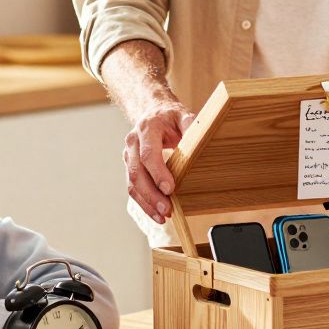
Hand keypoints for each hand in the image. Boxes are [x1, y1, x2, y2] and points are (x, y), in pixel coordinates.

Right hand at [123, 100, 195, 223]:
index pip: (148, 154)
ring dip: (147, 203)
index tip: (169, 188)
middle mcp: (133, 142)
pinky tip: (156, 214)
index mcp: (146, 128)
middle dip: (151, 194)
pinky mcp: (130, 167)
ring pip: (132, 183)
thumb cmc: (170, 117)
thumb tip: (199, 141)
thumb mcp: (183, 115)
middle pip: (137, 173)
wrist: (153, 112)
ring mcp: (128, 155)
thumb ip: (191, 126)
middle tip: (167, 209)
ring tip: (163, 217)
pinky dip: (144, 203)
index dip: (157, 173)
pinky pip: (133, 188)